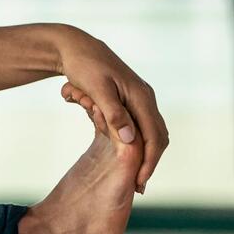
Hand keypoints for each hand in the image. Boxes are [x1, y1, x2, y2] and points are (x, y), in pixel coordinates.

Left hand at [51, 26, 167, 192]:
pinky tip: (128, 155)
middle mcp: (146, 97)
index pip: (154, 137)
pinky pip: (142, 125)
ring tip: (135, 176)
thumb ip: (113, 115)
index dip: (149, 162)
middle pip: (158, 137)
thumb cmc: (83, 67)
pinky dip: (139, 143)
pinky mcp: (131, 98)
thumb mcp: (96, 90)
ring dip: (146, 154)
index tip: (139, 183)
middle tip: (138, 186)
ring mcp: (140, 97)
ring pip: (152, 132)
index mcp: (141, 96)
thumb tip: (130, 140)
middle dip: (150, 162)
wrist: (74, 47)